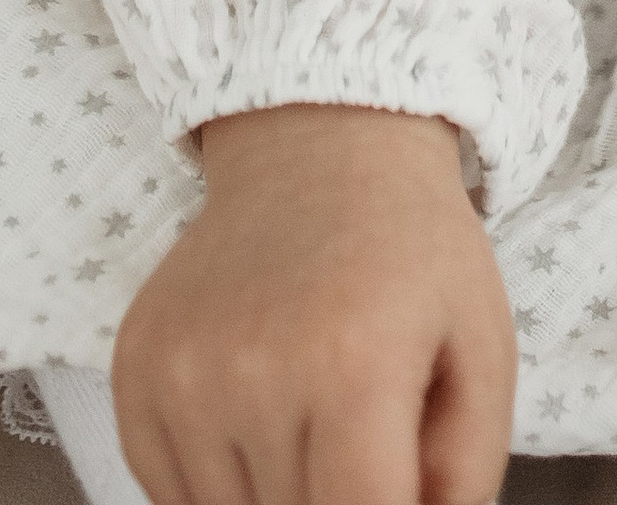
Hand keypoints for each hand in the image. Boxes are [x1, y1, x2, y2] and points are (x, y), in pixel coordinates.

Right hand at [112, 105, 514, 504]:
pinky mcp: (134, 373)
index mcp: (355, 366)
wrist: (321, 146)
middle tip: (358, 438)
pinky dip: (215, 486)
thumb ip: (466, 475)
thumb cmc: (412, 254)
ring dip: (275, 498)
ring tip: (311, 424)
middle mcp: (255, 374)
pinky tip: (257, 419)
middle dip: (336, 503)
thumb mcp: (482, 349)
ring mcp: (182, 376)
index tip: (390, 491)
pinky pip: (167, 496)